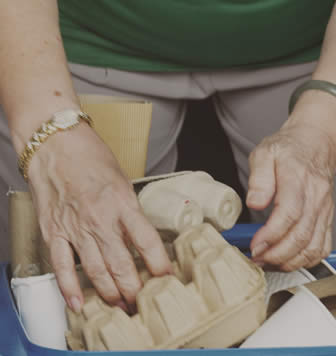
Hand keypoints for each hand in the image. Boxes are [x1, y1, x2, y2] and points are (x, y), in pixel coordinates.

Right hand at [28, 125, 172, 309]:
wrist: (55, 146)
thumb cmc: (91, 159)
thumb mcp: (123, 182)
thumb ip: (130, 209)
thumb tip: (141, 234)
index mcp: (123, 204)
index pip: (147, 241)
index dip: (159, 264)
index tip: (167, 278)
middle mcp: (100, 219)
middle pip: (122, 263)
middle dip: (134, 288)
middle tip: (143, 302)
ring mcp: (75, 228)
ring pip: (96, 269)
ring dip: (110, 292)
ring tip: (121, 306)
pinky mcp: (53, 232)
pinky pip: (62, 266)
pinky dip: (69, 287)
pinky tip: (79, 302)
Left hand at [245, 117, 335, 269]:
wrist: (317, 143)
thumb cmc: (289, 149)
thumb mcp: (265, 153)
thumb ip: (259, 178)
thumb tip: (255, 202)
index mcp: (298, 179)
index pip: (290, 213)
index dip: (271, 234)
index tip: (255, 245)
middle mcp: (316, 197)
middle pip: (302, 235)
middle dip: (277, 254)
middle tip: (256, 258)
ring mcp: (324, 209)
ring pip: (314, 246)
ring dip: (290, 261)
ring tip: (269, 262)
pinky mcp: (327, 218)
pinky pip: (323, 247)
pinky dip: (307, 260)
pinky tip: (288, 260)